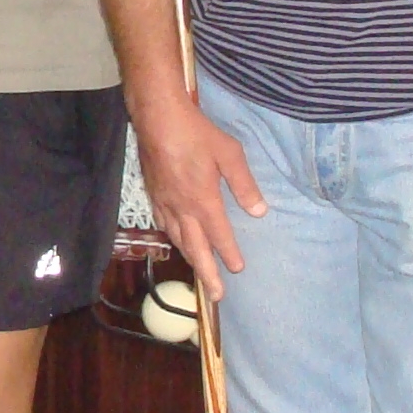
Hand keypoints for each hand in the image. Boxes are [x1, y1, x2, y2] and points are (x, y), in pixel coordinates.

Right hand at [131, 88, 266, 296]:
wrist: (157, 118)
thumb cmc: (197, 133)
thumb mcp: (229, 154)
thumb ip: (244, 185)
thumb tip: (259, 211)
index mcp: (203, 201)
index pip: (219, 235)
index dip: (229, 254)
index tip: (238, 270)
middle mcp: (182, 208)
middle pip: (195, 248)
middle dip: (206, 272)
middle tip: (215, 295)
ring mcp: (165, 203)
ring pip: (178, 239)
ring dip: (190, 257)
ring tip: (199, 271)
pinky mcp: (154, 194)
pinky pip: (164, 225)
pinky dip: (174, 238)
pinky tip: (177, 238)